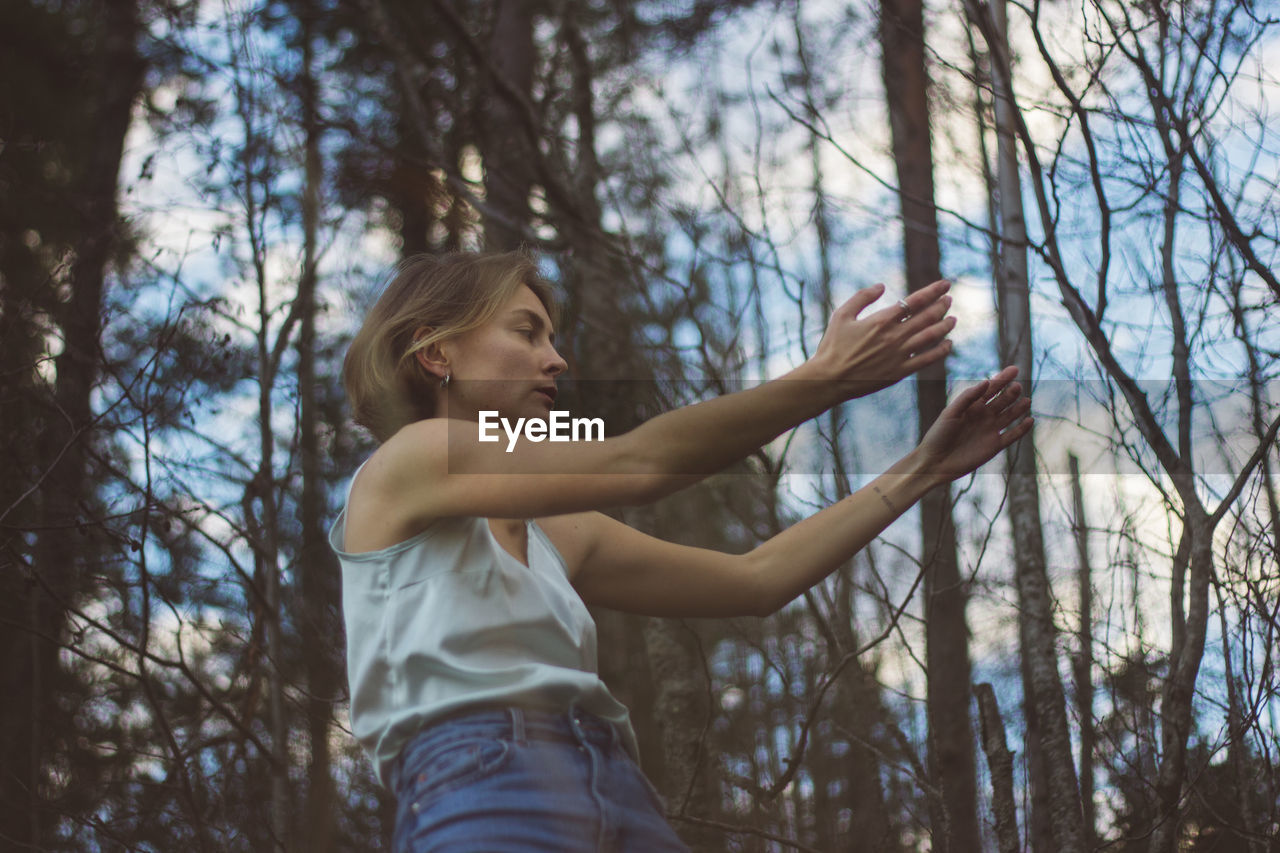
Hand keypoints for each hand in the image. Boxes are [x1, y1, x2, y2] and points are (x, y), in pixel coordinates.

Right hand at [807, 279, 954, 398]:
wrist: (829, 379)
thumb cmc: (832, 346)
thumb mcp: (841, 315)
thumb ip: (862, 297)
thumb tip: (881, 286)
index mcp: (881, 320)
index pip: (915, 301)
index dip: (933, 291)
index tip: (945, 285)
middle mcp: (894, 336)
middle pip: (927, 317)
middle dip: (942, 306)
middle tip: (949, 299)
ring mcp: (899, 355)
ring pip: (931, 337)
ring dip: (945, 326)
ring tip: (953, 319)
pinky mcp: (900, 372)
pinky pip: (926, 359)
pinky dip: (940, 351)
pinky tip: (948, 344)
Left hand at [914, 366, 1033, 484]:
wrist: (936, 462)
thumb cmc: (938, 435)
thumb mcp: (951, 413)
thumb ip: (968, 397)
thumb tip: (986, 382)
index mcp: (972, 405)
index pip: (990, 388)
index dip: (1002, 378)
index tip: (1014, 369)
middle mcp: (983, 415)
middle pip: (1002, 400)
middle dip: (1011, 393)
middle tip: (1017, 387)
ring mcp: (990, 430)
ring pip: (1010, 416)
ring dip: (1019, 408)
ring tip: (1026, 400)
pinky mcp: (994, 445)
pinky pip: (1012, 435)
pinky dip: (1021, 429)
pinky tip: (1029, 420)